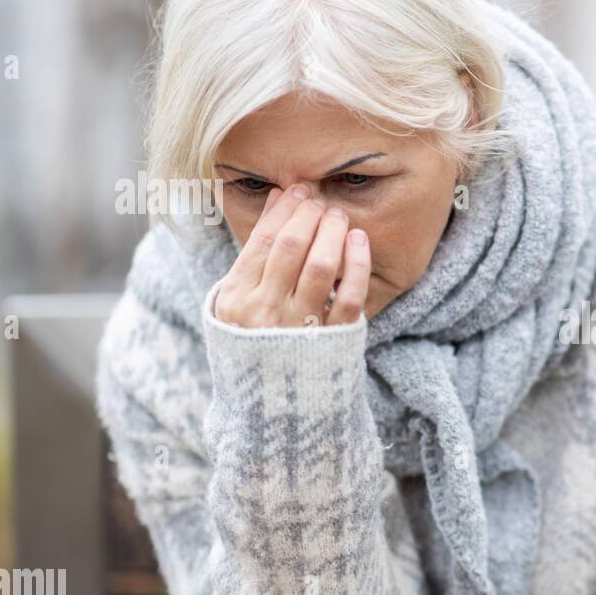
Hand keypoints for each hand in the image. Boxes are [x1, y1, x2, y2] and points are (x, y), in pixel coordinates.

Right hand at [213, 183, 369, 327]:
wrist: (270, 401)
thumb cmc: (255, 337)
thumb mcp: (240, 297)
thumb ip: (257, 251)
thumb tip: (280, 197)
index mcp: (237, 298)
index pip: (264, 241)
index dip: (285, 211)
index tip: (299, 193)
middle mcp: (265, 312)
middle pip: (292, 248)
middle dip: (310, 216)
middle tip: (321, 204)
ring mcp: (299, 328)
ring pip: (321, 267)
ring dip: (333, 233)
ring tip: (339, 217)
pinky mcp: (332, 341)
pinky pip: (350, 297)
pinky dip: (358, 265)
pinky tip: (358, 241)